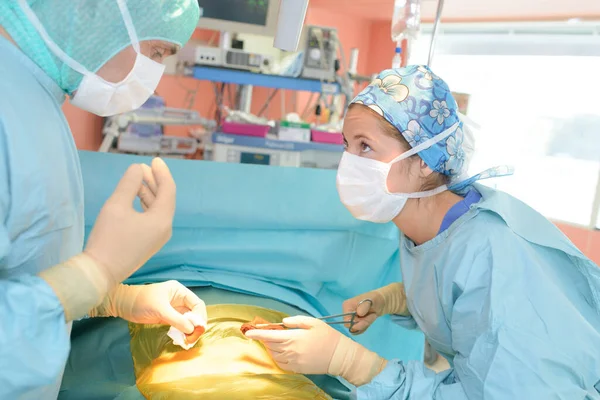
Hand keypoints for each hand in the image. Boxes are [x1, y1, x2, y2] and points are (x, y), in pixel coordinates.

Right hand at [84, 157, 175, 285]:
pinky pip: (152, 218)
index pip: (168, 189)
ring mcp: (157, 238)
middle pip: (164, 199)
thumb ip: (129, 184)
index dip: (162, 172)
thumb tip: (137, 169)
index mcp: (162, 220)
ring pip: (158, 209)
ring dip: (149, 192)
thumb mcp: (116, 205)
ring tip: (137, 178)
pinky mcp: (148, 243)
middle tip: (144, 167)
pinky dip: (145, 205)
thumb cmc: (108, 238)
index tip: (155, 159)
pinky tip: (134, 197)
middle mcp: (164, 229)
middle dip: (155, 181)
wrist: (99, 272)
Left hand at [90, 280, 206, 334]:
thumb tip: (191, 330)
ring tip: (187, 341)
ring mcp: (174, 309)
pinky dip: (183, 332)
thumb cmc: (141, 301)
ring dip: (190, 331)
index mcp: (180, 292)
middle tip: (191, 339)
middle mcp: (180, 300)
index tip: (198, 330)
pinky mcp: (168, 317)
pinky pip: (180, 325)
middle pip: (195, 313)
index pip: (197, 304)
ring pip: (189, 321)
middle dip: (196, 326)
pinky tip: (181, 339)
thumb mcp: (160, 309)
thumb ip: (176, 319)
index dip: (200, 317)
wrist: (123, 304)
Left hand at [245, 316, 340, 374]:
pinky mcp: (297, 369)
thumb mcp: (313, 322)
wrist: (338, 356)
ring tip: (275, 342)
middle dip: (265, 339)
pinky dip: (277, 358)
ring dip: (271, 348)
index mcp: (294, 337)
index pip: (270, 335)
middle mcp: (291, 350)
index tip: (248, 332)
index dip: (257, 334)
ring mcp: (293, 361)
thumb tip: (283, 322)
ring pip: (274, 355)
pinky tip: (280, 353)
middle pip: (270, 345)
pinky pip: (281, 365)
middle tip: (267, 333)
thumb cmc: (327, 336)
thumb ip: (296, 321)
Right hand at [342, 282, 408, 334]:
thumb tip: (359, 313)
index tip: (367, 315)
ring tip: (372, 315)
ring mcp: (351, 318)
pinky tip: (370, 319)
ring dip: (365, 324)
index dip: (357, 321)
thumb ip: (364, 306)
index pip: (347, 321)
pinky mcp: (356, 322)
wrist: (382, 302)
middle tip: (372, 315)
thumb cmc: (376, 299)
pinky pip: (358, 330)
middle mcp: (347, 312)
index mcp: (346, 306)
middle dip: (363, 323)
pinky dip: (365, 326)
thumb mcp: (372, 300)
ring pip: (355, 329)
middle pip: (351, 326)